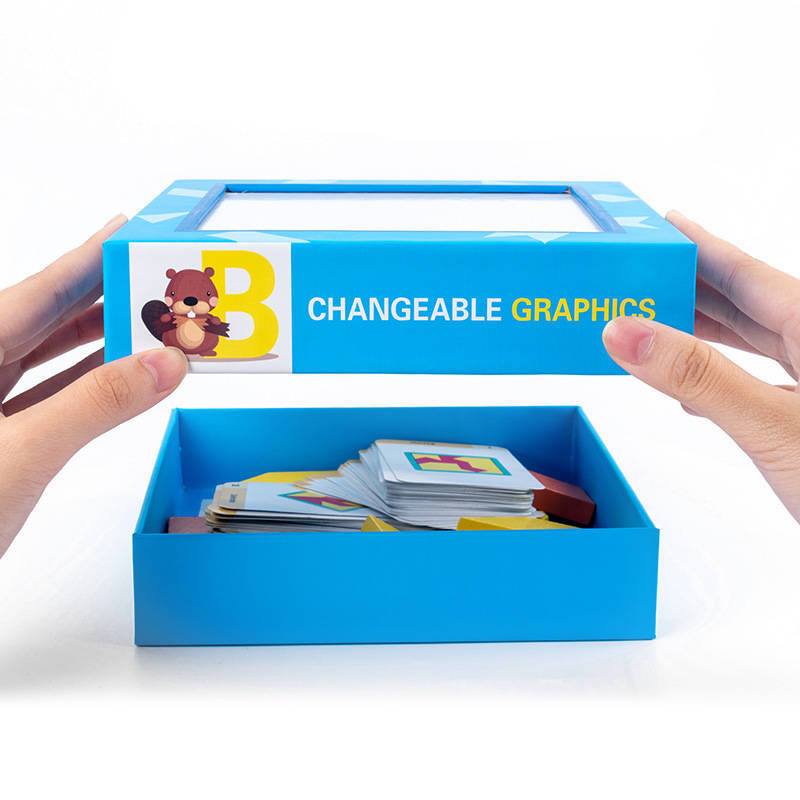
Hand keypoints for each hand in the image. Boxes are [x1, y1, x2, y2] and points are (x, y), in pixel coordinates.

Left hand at [0, 216, 187, 557]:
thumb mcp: (20, 456)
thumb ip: (96, 405)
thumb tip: (163, 363)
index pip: (37, 292)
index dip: (87, 257)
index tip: (129, 230)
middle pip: (44, 319)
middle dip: (102, 296)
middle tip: (153, 275)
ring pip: (48, 360)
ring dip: (101, 344)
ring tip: (150, 321)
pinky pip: (48, 398)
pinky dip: (89, 387)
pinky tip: (123, 377)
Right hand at [603, 211, 799, 521]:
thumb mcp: (774, 428)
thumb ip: (700, 377)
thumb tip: (629, 332)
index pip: (750, 275)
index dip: (703, 248)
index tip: (665, 227)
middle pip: (751, 305)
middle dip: (695, 289)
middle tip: (646, 275)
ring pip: (758, 345)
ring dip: (706, 336)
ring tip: (658, 323)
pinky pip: (764, 385)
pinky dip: (723, 383)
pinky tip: (694, 394)